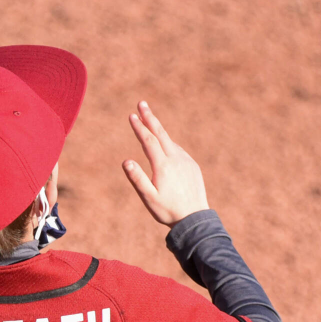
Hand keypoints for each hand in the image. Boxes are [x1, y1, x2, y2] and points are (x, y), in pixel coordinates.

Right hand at [122, 101, 209, 226]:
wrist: (195, 218)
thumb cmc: (168, 210)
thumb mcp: (149, 197)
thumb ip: (137, 179)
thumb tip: (126, 161)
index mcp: (162, 165)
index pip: (148, 140)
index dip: (139, 127)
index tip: (131, 115)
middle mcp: (175, 159)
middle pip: (161, 133)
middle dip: (150, 118)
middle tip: (142, 103)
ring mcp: (186, 161)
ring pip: (170, 141)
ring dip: (159, 130)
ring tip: (149, 121)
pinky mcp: (192, 166)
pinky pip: (178, 149)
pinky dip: (168, 142)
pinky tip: (164, 144)